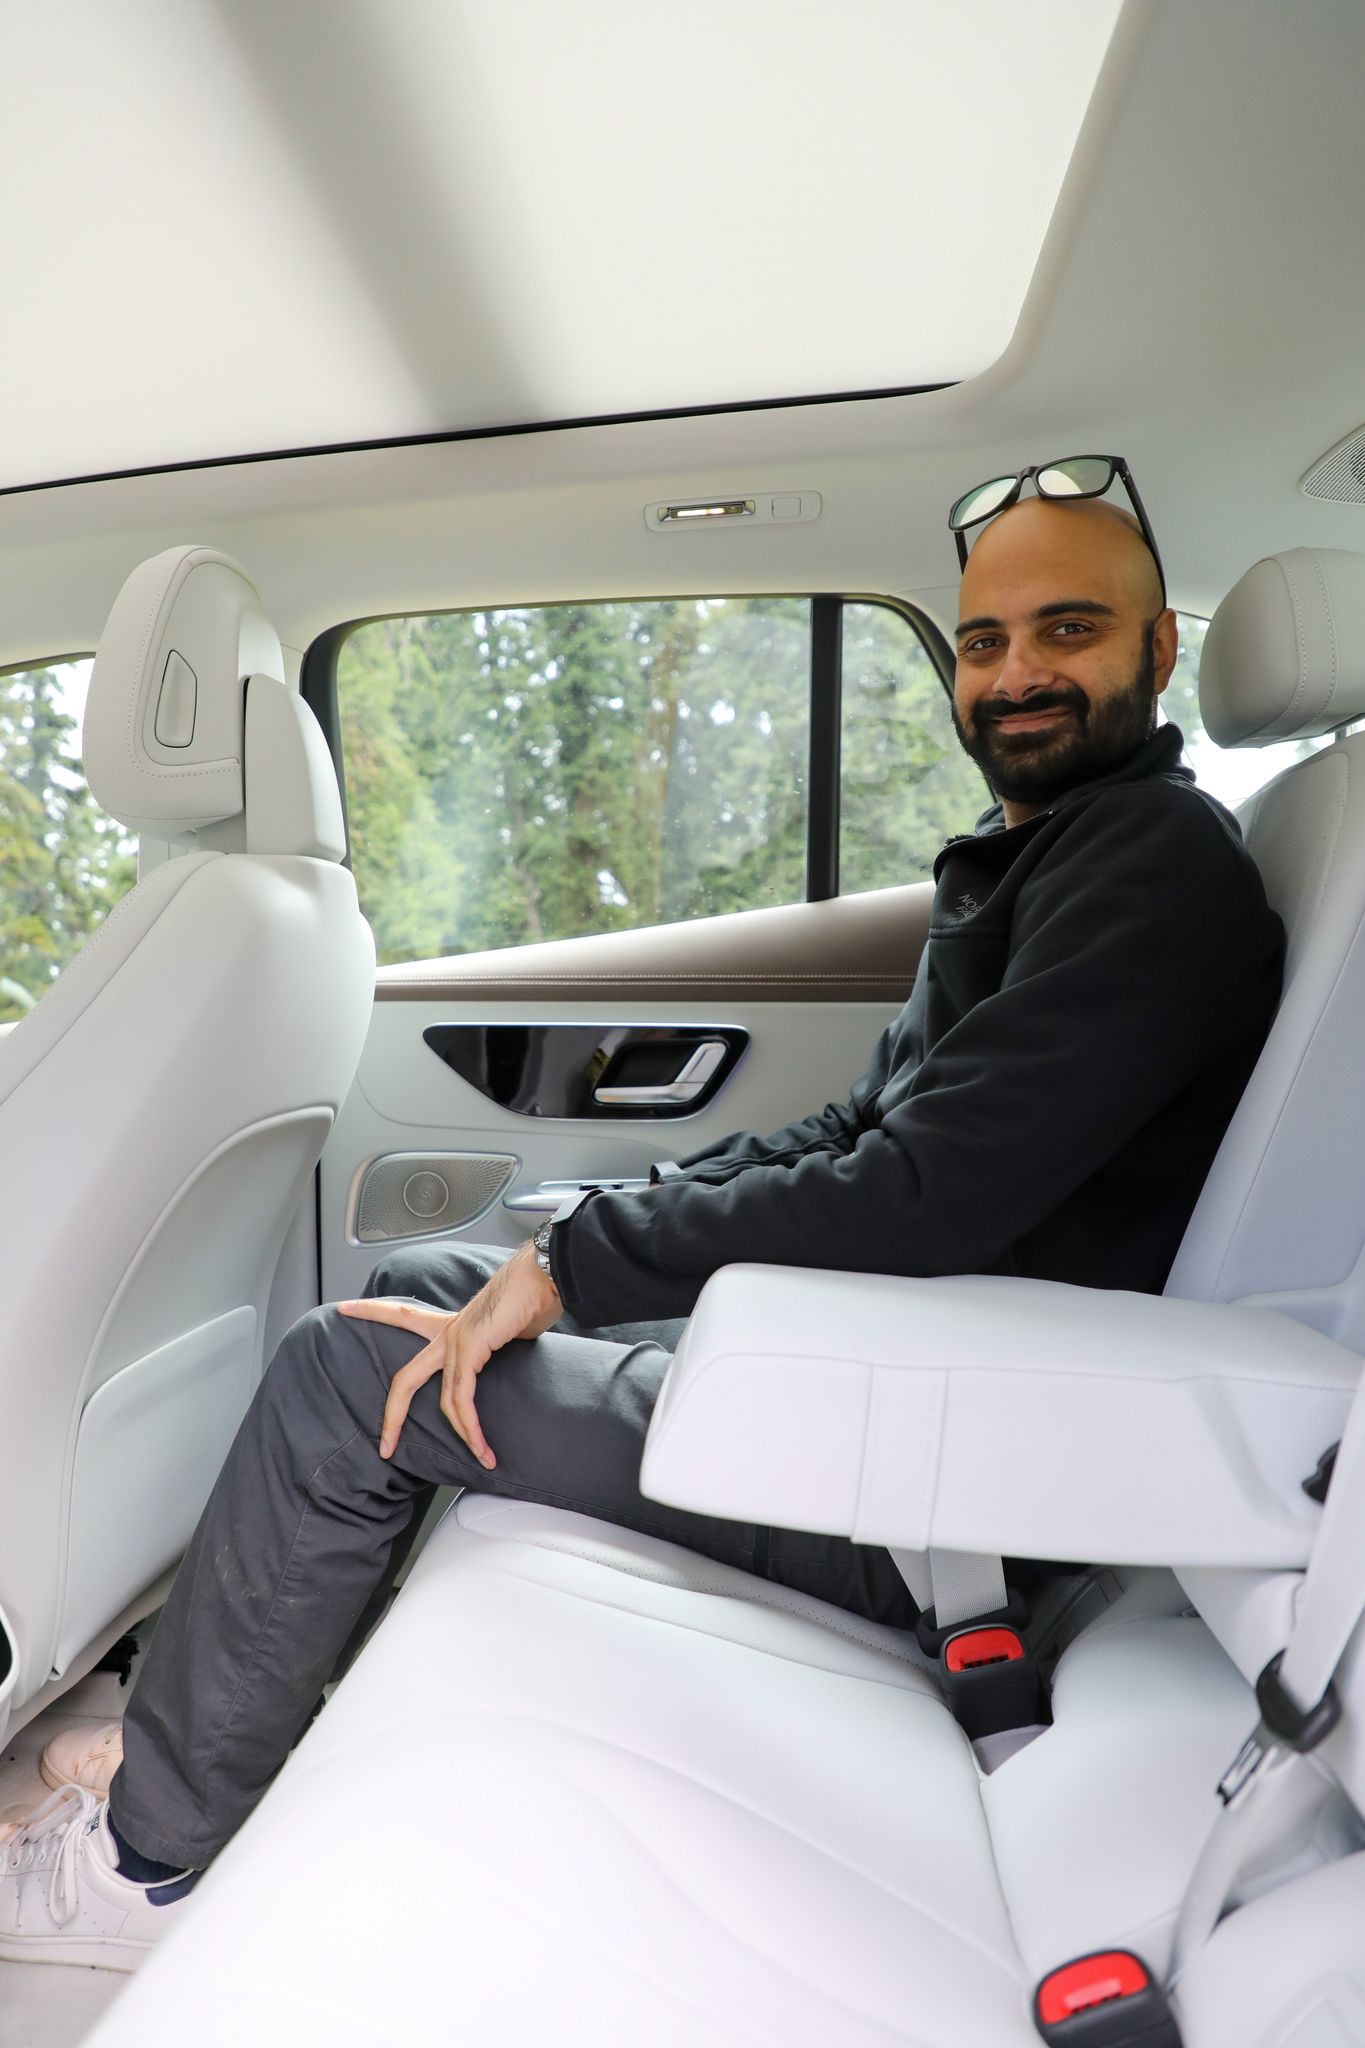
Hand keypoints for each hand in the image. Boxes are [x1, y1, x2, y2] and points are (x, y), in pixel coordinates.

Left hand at [338, 1243, 560, 1468]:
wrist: (544, 1275)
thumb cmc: (531, 1297)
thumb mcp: (506, 1329)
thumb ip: (496, 1348)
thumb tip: (503, 1356)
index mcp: (452, 1325)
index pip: (403, 1316)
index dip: (372, 1311)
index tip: (345, 1308)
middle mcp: (447, 1333)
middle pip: (405, 1377)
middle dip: (392, 1415)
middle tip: (383, 1445)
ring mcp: (455, 1341)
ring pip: (443, 1400)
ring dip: (464, 1434)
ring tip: (481, 1456)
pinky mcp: (469, 1349)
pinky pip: (463, 1398)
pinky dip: (472, 1427)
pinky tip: (482, 1444)